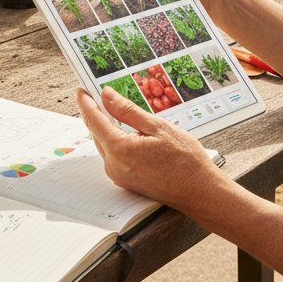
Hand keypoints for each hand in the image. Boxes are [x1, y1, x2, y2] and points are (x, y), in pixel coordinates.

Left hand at [75, 86, 220, 212]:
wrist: (200, 192)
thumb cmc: (185, 160)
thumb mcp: (157, 126)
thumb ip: (127, 111)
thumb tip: (106, 95)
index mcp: (119, 150)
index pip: (94, 120)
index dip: (86, 102)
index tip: (82, 89)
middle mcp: (114, 166)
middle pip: (97, 133)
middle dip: (96, 113)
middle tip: (98, 94)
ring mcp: (119, 176)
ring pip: (105, 145)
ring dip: (107, 127)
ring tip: (113, 109)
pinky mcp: (126, 182)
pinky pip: (114, 156)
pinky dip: (115, 141)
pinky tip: (126, 131)